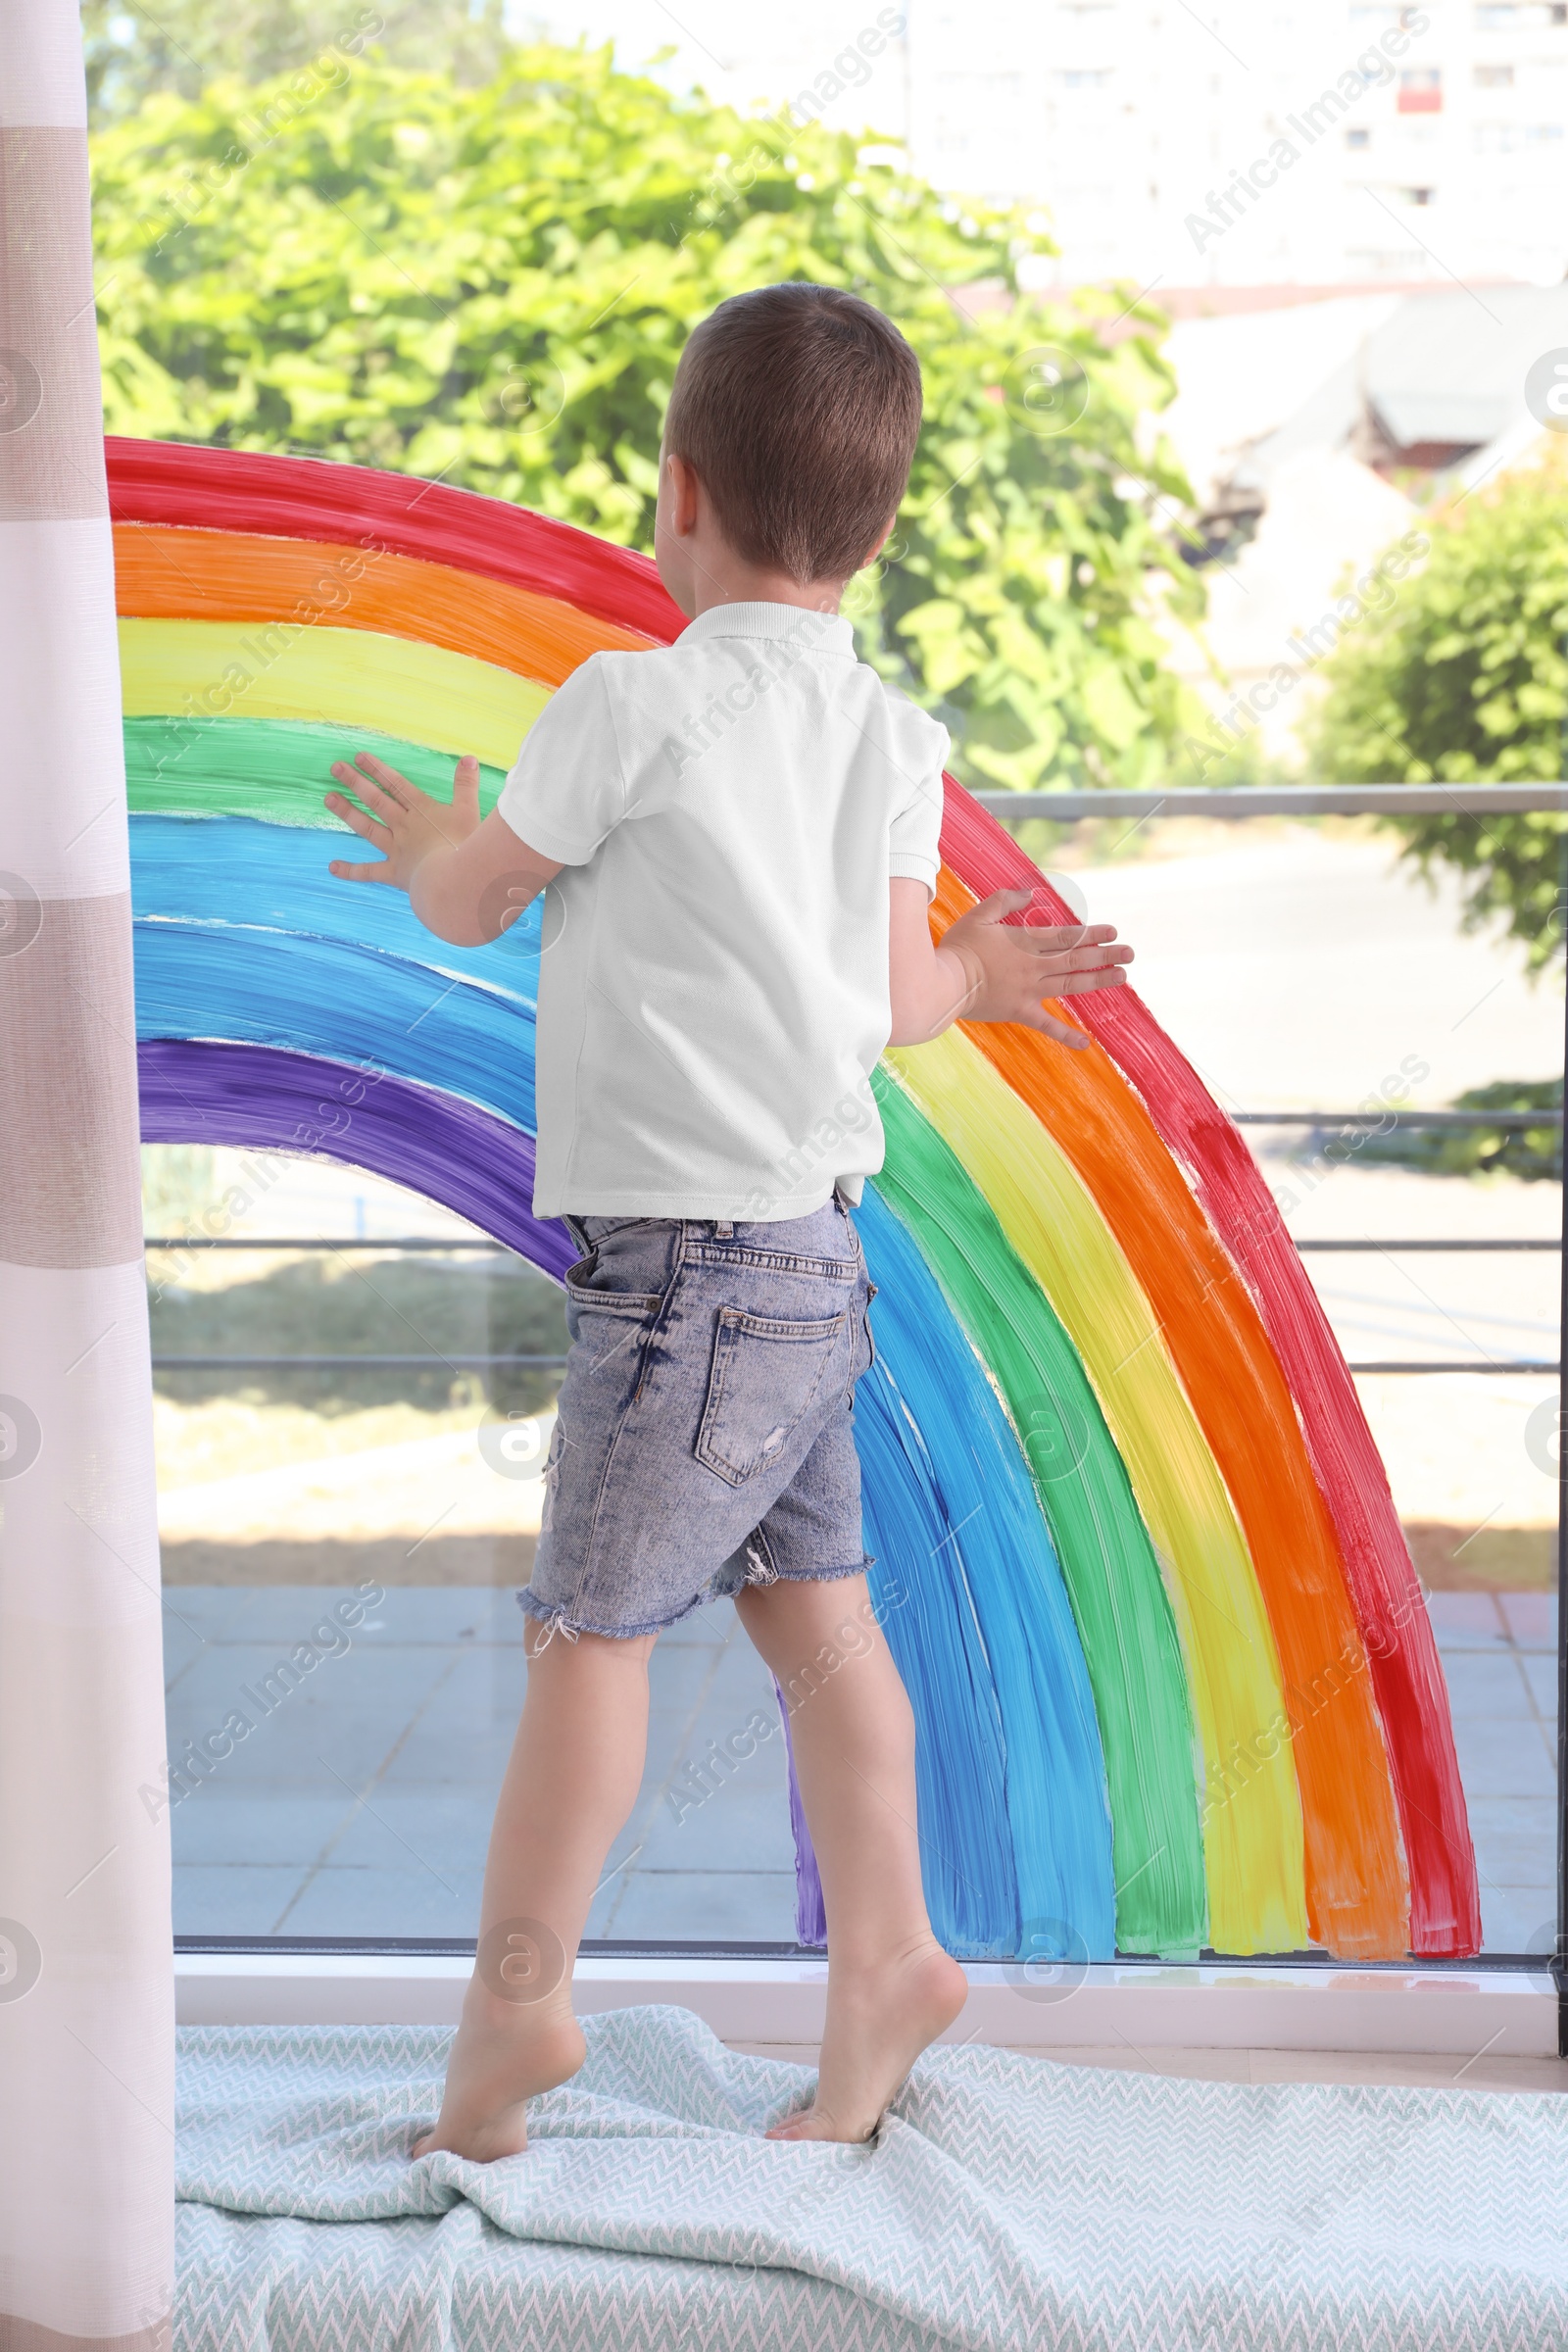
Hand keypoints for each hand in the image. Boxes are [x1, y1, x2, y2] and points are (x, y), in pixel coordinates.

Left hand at [325, 751, 480, 891]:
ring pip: (367, 828)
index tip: (358, 756)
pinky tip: (332, 867)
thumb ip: (466, 784)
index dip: (377, 769)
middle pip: (376, 800)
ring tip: (328, 798)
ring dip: (347, 812)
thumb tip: (469, 758)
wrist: (452, 879)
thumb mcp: (469, 811)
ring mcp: (396, 849)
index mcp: (421, 810)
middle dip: (356, 782)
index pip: (395, 784)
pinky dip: (351, 871)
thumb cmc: (463, 845)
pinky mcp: (394, 874)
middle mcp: (403, 826)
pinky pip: (369, 873)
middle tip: (335, 768)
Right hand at [939, 888, 1131, 1049]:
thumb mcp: (979, 915)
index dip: (1091, 933)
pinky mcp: (1019, 1012)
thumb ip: (1005, 901)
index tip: (1112, 931)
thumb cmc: (958, 948)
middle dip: (1105, 954)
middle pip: (1076, 958)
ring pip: (1070, 984)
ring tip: (1122, 976)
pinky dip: (1066, 1035)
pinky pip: (1047, 1026)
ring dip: (1098, 980)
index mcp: (1024, 943)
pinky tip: (1087, 1043)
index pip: (1065, 937)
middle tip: (1130, 952)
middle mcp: (1033, 967)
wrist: (942, 984)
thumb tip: (1030, 893)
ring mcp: (1029, 991)